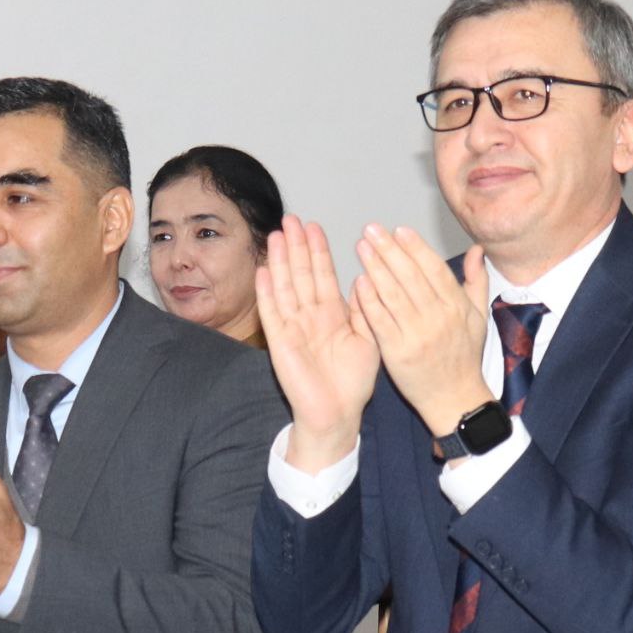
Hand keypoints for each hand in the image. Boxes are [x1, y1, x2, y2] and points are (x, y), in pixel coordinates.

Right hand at [255, 218, 381, 471]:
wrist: (337, 414)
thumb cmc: (352, 383)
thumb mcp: (368, 340)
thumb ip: (365, 311)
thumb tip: (364, 280)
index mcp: (332, 314)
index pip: (323, 275)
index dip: (318, 250)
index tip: (314, 227)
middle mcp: (310, 316)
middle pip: (301, 274)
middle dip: (296, 246)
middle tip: (291, 219)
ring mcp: (293, 327)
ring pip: (285, 287)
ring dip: (280, 261)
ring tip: (276, 235)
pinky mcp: (280, 342)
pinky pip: (271, 313)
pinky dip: (266, 293)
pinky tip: (263, 271)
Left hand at [353, 224, 491, 437]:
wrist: (454, 399)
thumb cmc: (464, 357)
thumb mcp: (479, 317)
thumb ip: (476, 281)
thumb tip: (477, 250)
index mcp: (457, 307)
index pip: (434, 269)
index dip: (416, 248)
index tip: (399, 230)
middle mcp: (438, 318)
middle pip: (410, 276)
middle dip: (389, 250)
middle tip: (372, 230)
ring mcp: (417, 335)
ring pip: (393, 294)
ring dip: (375, 267)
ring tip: (362, 247)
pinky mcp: (397, 352)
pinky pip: (380, 320)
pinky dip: (369, 300)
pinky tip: (358, 281)